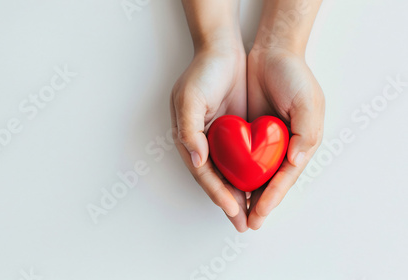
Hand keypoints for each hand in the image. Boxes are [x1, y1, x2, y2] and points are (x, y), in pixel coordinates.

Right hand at [170, 43, 249, 231]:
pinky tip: (261, 188)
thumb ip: (189, 130)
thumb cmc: (203, 73)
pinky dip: (250, 176)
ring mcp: (221, 140)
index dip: (218, 194)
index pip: (205, 175)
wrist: (223, 50)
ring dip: (241, 195)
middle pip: (217, 181)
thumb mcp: (189, 98)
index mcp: (190, 140)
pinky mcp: (236, 134)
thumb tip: (197, 160)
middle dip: (230, 204)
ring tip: (254, 215)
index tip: (233, 210)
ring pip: (231, 175)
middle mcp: (204, 144)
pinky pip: (243, 160)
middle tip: (245, 224)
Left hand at [246, 47, 324, 229]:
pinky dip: (234, 173)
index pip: (284, 178)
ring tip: (234, 213)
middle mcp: (282, 147)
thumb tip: (296, 161)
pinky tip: (225, 185)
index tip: (259, 213)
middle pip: (268, 182)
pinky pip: (239, 157)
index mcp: (300, 144)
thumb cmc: (294, 76)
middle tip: (245, 224)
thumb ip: (306, 131)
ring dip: (244, 193)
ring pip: (252, 174)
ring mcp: (263, 141)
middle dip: (257, 204)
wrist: (271, 53)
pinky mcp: (247, 132)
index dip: (272, 197)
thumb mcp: (308, 102)